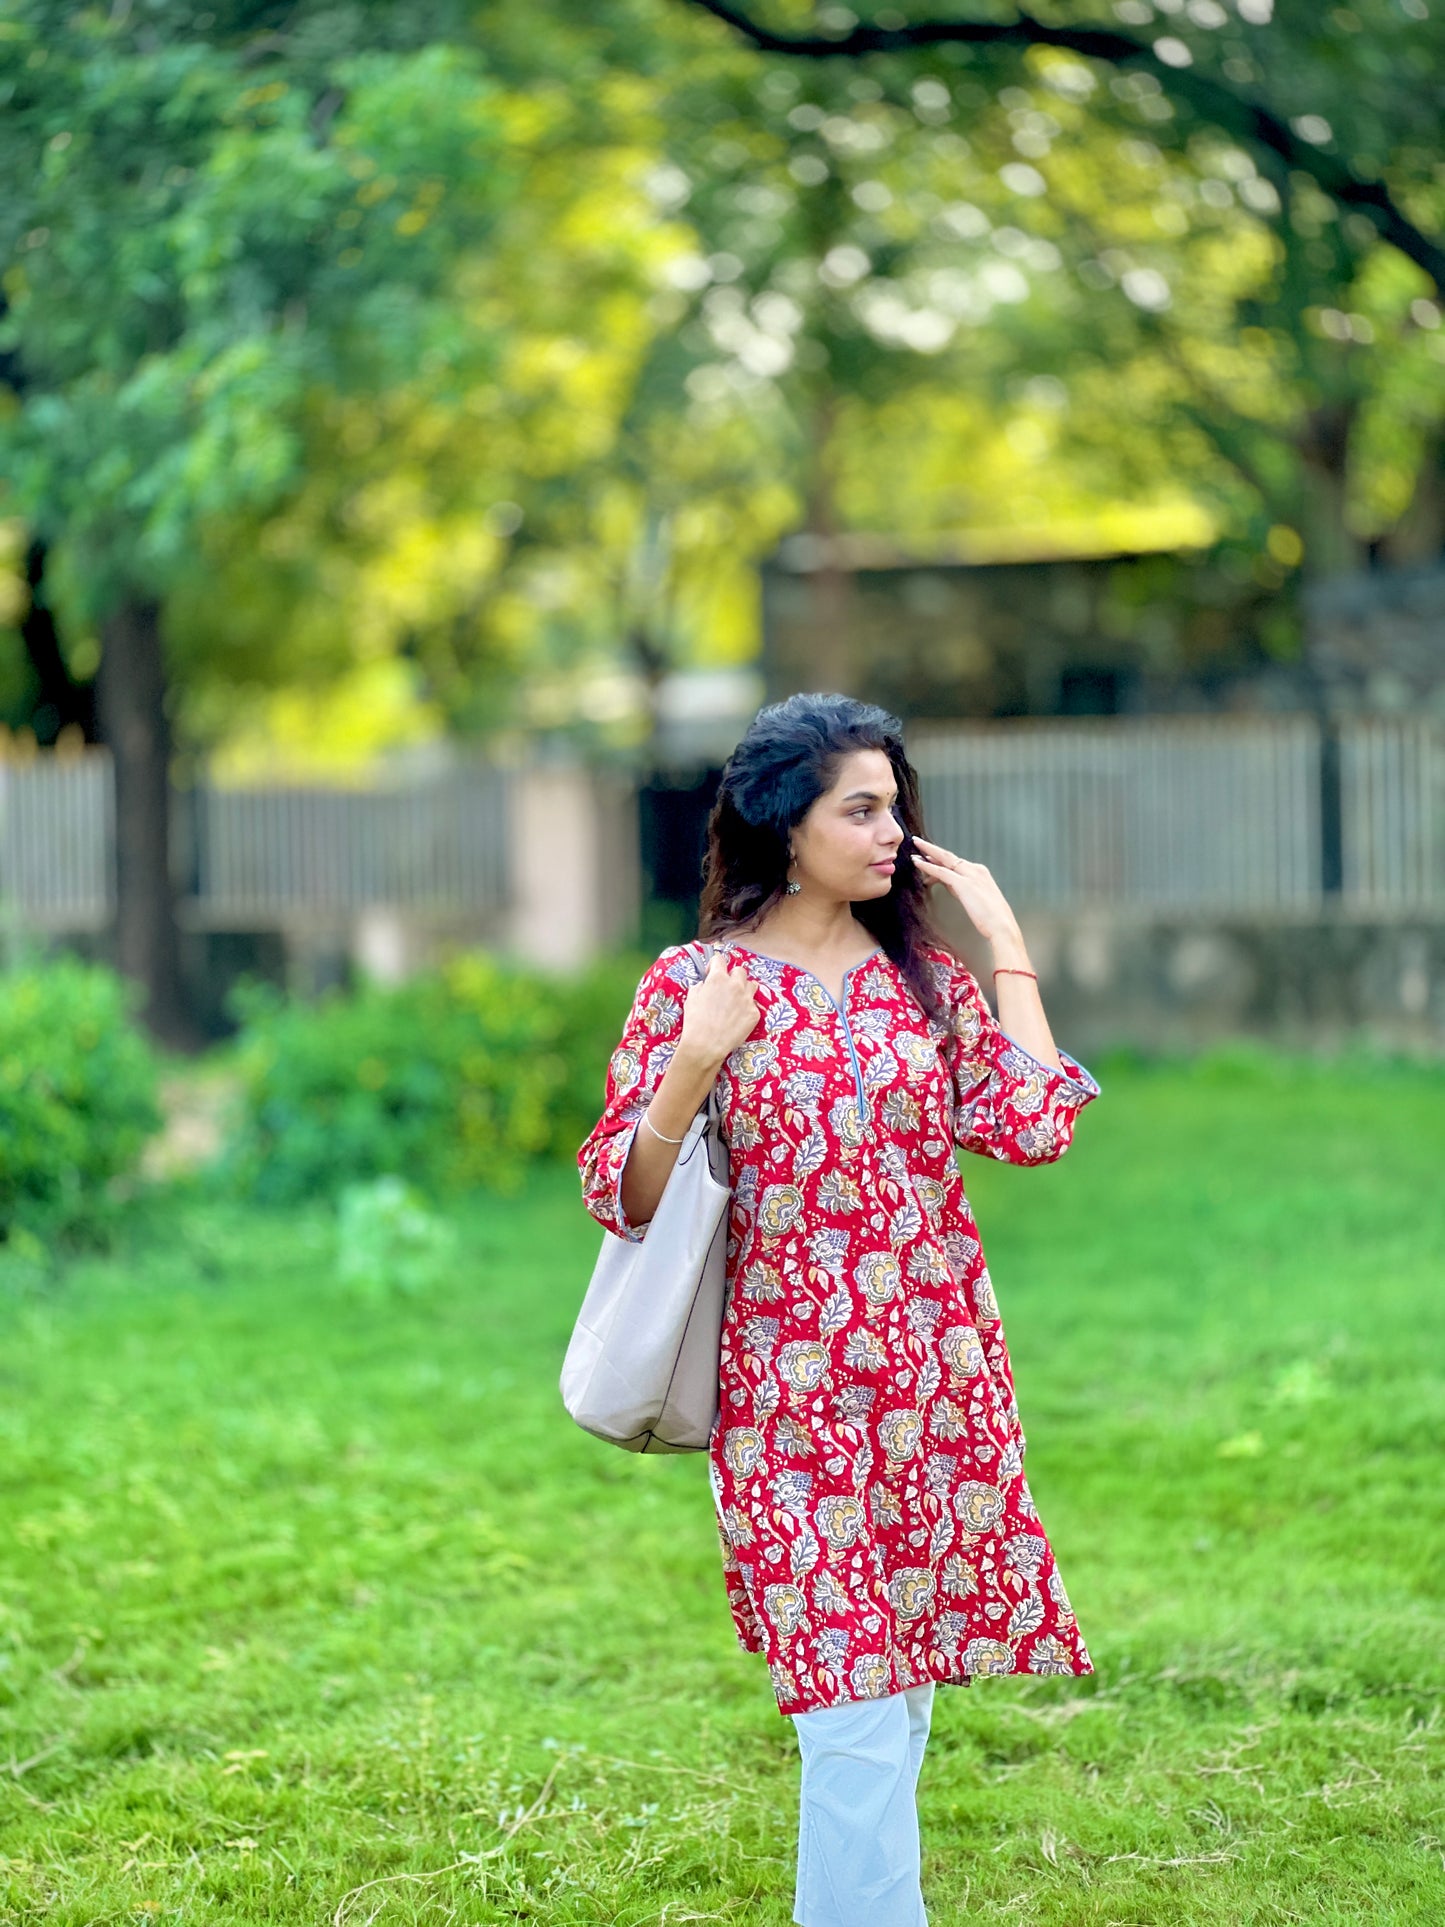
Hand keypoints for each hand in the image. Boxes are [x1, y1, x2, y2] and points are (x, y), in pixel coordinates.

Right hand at [679, 950, 760, 1066]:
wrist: (706, 1045)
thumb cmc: (695, 1022)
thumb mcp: (691, 999)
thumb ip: (700, 987)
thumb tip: (705, 984)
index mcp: (718, 978)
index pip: (720, 959)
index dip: (715, 964)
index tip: (712, 972)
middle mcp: (735, 985)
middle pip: (740, 971)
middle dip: (733, 976)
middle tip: (727, 987)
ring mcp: (747, 999)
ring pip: (752, 985)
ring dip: (744, 989)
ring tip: (736, 1000)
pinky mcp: (754, 1013)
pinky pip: (753, 1005)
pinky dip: (746, 1008)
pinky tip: (738, 1018)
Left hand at [910, 836, 1022, 949]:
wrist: (1002, 926)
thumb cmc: (991, 918)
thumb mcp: (975, 899)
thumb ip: (961, 889)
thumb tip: (948, 885)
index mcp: (980, 873)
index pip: (956, 863)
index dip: (940, 860)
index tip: (928, 857)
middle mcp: (975, 870)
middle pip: (949, 856)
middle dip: (932, 849)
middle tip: (919, 842)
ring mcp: (970, 875)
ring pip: (944, 859)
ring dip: (927, 853)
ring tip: (915, 848)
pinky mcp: (963, 883)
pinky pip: (941, 872)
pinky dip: (928, 866)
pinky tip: (918, 863)